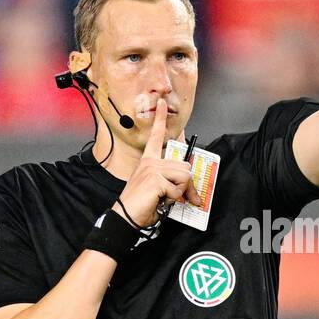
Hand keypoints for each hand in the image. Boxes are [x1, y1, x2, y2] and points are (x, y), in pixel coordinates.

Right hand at [117, 98, 202, 226]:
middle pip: (185, 166)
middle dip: (185, 184)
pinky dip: (172, 199)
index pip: (156, 135)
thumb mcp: (160, 191)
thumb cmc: (141, 205)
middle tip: (174, 196)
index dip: (161, 118)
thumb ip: (174, 185)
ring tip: (163, 197)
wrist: (126, 217)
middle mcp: (150, 162)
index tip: (162, 102)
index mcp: (148, 161)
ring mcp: (152, 169)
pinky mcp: (155, 179)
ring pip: (184, 176)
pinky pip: (178, 188)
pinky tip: (159, 200)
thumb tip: (193, 193)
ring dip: (179, 192)